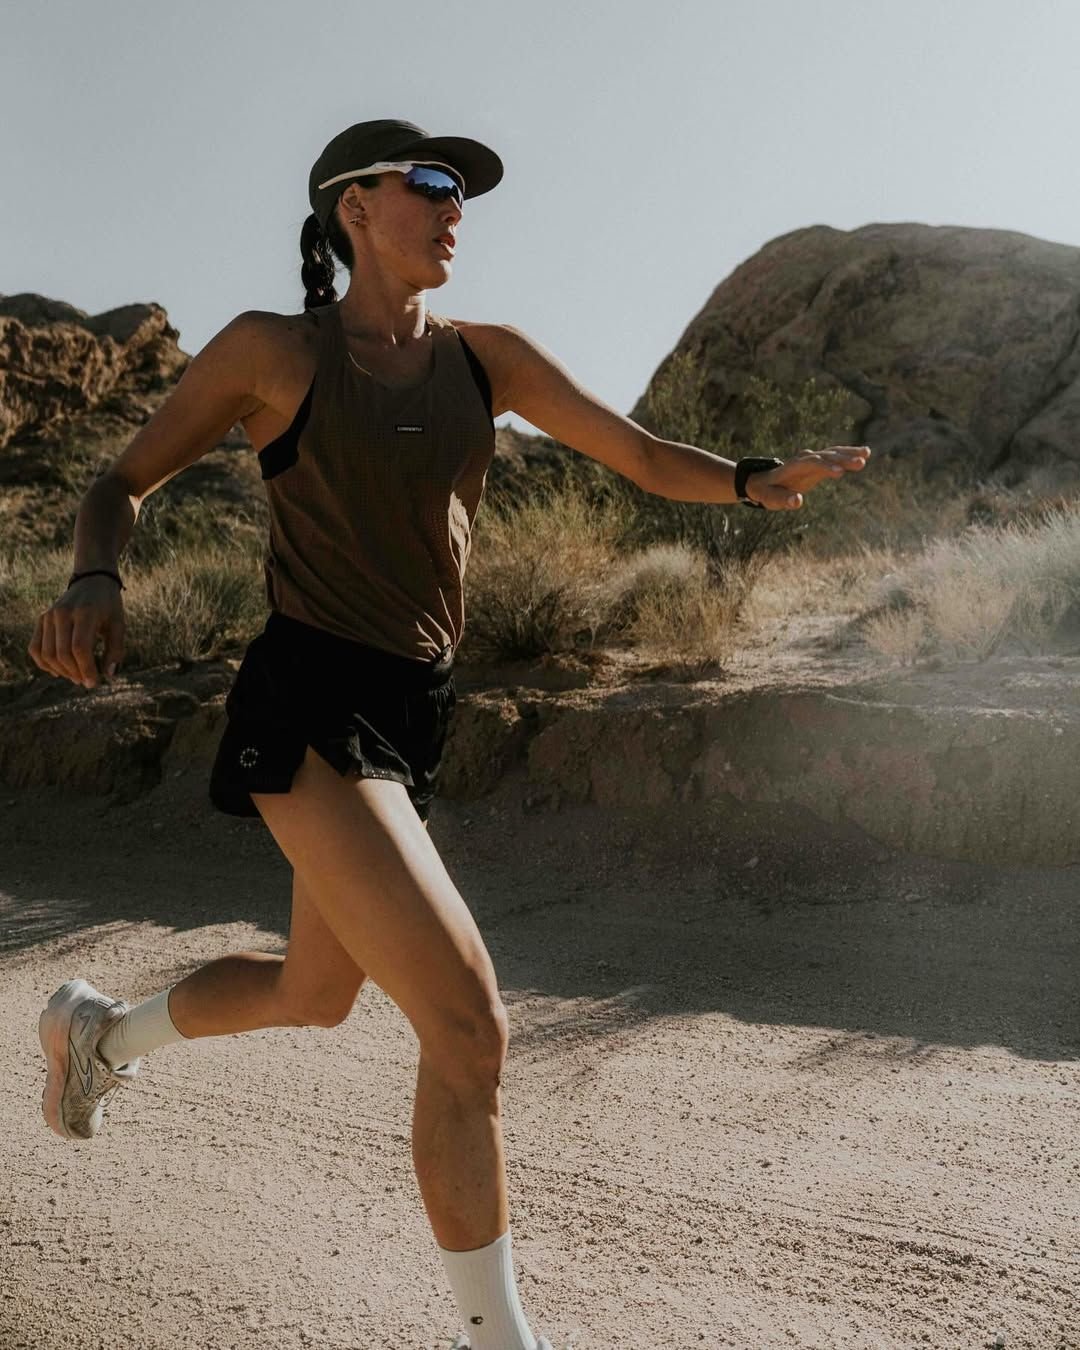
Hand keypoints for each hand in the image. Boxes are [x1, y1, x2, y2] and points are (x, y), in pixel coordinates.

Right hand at [28, 576, 125, 689]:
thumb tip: (109, 675)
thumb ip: (115, 649)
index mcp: (85, 612)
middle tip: (86, 682)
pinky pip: (35, 648)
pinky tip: (58, 671)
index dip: (86, 669)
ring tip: (76, 677)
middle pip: (62, 653)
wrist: (92, 581)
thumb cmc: (109, 606)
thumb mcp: (118, 624)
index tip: (94, 683)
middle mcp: (63, 613)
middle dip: (75, 673)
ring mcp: (49, 615)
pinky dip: (44, 663)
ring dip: (61, 671)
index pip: (80, 648)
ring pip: (47, 653)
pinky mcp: (41, 619)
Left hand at [746, 445, 871, 509]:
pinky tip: (865, 454)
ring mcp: (812, 458)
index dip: (825, 467)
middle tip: (861, 464)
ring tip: (867, 454)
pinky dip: (849, 454)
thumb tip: (797, 501)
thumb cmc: (767, 492)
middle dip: (842, 459)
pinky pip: (836, 456)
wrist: (764, 481)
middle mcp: (804, 458)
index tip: (839, 473)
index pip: (811, 464)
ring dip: (849, 453)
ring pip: (832, 453)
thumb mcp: (771, 499)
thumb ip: (783, 500)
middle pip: (825, 456)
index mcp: (793, 467)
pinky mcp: (819, 461)